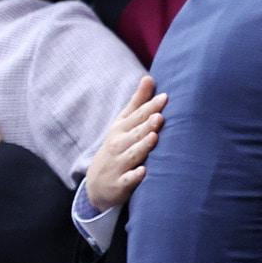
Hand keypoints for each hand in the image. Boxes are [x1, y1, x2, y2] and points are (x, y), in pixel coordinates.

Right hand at [86, 75, 166, 211]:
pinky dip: (134, 176)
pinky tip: (143, 171)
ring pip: (132, 154)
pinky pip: (128, 180)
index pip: (137, 116)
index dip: (150, 107)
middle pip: (135, 134)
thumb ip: (138, 102)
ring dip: (142, 146)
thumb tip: (149, 77)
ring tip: (153, 137)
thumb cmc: (117, 147)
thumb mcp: (123, 124)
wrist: (97, 184)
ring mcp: (118, 165)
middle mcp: (118, 145)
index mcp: (121, 129)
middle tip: (159, 116)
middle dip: (146, 125)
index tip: (164, 97)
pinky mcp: (120, 184)